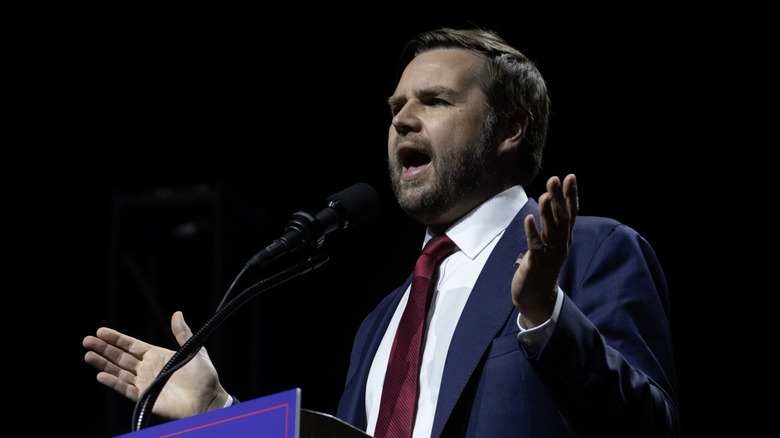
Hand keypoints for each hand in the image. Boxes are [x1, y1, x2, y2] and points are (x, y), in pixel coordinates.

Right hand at [82, 311, 229, 419]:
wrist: (207, 400)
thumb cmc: (204, 376)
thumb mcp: (193, 349)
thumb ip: (182, 333)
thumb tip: (177, 313)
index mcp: (157, 356)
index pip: (131, 345)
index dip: (116, 338)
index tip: (101, 331)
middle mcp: (148, 369)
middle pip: (121, 357)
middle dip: (104, 349)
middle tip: (87, 340)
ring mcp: (145, 383)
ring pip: (119, 372)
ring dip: (103, 364)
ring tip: (88, 355)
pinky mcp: (145, 397)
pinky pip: (125, 389)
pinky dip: (113, 382)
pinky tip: (101, 376)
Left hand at [512, 174, 577, 326]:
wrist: (536, 297)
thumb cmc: (542, 267)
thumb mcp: (551, 244)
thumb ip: (552, 225)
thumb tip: (552, 202)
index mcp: (565, 238)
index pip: (571, 213)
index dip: (571, 195)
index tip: (570, 177)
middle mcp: (561, 245)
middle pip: (563, 218)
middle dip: (559, 198)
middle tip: (555, 179)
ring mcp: (550, 254)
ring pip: (551, 230)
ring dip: (548, 211)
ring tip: (545, 194)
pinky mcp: (536, 263)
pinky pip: (535, 245)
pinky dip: (532, 232)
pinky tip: (529, 218)